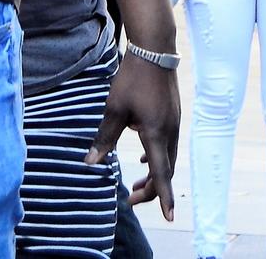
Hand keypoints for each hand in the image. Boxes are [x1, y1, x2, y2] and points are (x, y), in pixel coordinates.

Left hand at [90, 55, 179, 219]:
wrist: (154, 49)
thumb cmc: (133, 78)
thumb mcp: (114, 109)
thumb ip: (105, 138)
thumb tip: (91, 163)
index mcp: (155, 133)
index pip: (162, 173)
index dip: (164, 197)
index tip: (169, 216)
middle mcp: (169, 131)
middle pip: (165, 170)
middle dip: (152, 189)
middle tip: (131, 199)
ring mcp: (174, 123)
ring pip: (167, 158)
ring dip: (155, 173)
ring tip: (137, 183)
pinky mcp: (172, 115)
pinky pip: (167, 144)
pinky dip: (157, 157)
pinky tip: (143, 157)